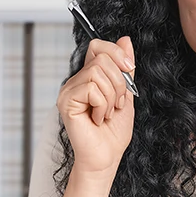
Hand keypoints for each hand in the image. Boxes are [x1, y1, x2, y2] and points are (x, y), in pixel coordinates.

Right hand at [57, 37, 135, 178]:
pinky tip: (97, 119)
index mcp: (89, 77)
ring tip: (107, 113)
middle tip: (117, 104)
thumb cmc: (113, 132)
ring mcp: (68, 91)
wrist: (106, 157)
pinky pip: (91, 88)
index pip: (97, 46)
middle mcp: (75, 81)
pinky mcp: (66, 102)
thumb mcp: (126, 94)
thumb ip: (124, 68)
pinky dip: (102, 105)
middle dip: (119, 82)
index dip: (115, 52)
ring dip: (112, 96)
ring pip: (97, 72)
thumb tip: (125, 39)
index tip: (129, 68)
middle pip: (101, 58)